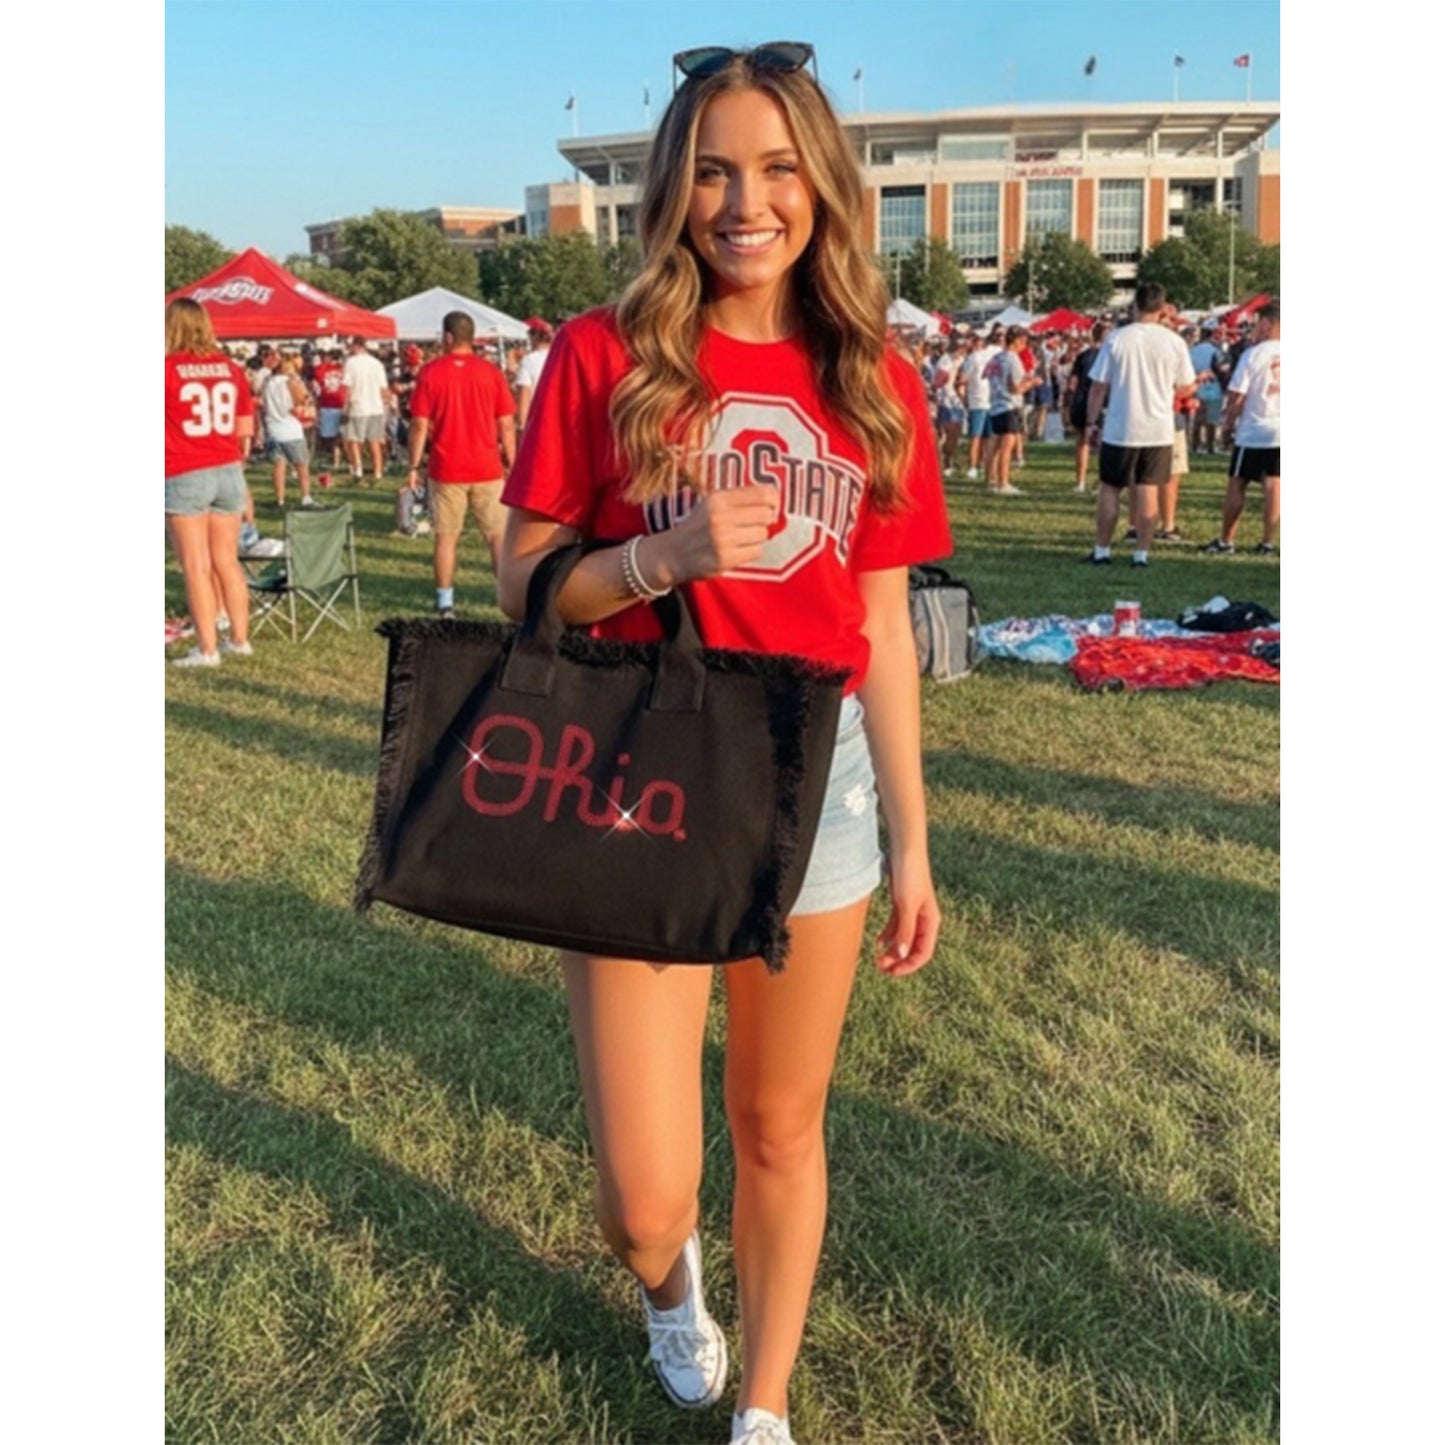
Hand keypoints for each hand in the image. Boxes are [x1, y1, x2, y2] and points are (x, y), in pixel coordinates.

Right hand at [652, 485, 780, 584]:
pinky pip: (756, 552)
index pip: (763, 493)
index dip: (774, 501)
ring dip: (756, 538)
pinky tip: (736, 550)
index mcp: (719, 498)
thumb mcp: (713, 504)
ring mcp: (723, 539)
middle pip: (766, 515)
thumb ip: (741, 499)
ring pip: (763, 535)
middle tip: (751, 526)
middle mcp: (721, 516)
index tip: (771, 508)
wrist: (672, 554)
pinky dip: (750, 552)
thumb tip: (775, 504)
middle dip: (763, 521)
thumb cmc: (698, 527)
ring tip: (739, 539)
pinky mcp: (725, 559)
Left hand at [874, 852, 940, 977]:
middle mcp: (924, 919)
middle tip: (880, 967)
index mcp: (930, 921)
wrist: (904, 848)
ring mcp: (913, 911)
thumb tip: (901, 955)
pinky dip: (888, 935)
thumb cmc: (909, 875)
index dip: (908, 965)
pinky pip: (896, 925)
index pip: (923, 953)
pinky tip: (877, 942)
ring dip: (891, 950)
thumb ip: (904, 931)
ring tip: (877, 959)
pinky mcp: (902, 902)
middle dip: (898, 960)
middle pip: (913, 948)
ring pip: (903, 938)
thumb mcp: (906, 905)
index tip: (891, 971)